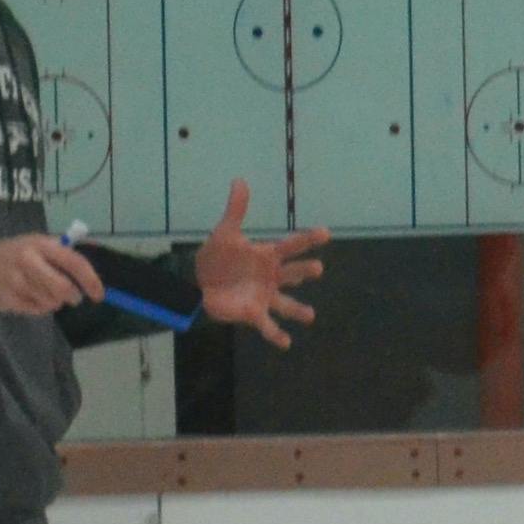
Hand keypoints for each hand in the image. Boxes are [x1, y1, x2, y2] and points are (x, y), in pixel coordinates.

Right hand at [0, 232, 104, 318]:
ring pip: (51, 302)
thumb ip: (66, 256)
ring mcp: (15, 280)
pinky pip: (37, 310)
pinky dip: (40, 307)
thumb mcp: (41, 245)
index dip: (90, 280)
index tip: (99, 295)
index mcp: (42, 244)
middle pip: (62, 288)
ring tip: (44, 291)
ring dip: (55, 302)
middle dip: (73, 297)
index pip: (74, 262)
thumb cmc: (22, 254)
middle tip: (74, 298)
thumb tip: (94, 278)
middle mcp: (28, 260)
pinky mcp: (7, 298)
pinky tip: (30, 296)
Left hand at [192, 180, 332, 349]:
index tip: (325, 233)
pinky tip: (286, 343)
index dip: (308, 240)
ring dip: (297, 310)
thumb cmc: (217, 258)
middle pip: (293, 274)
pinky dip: (277, 335)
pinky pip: (268, 326)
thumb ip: (236, 209)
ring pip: (286, 304)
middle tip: (317, 269)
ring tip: (310, 315)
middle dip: (304, 272)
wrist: (198, 283)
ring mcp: (265, 297)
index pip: (292, 246)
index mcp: (268, 256)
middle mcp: (272, 277)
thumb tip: (239, 180)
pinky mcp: (254, 314)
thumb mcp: (225, 233)